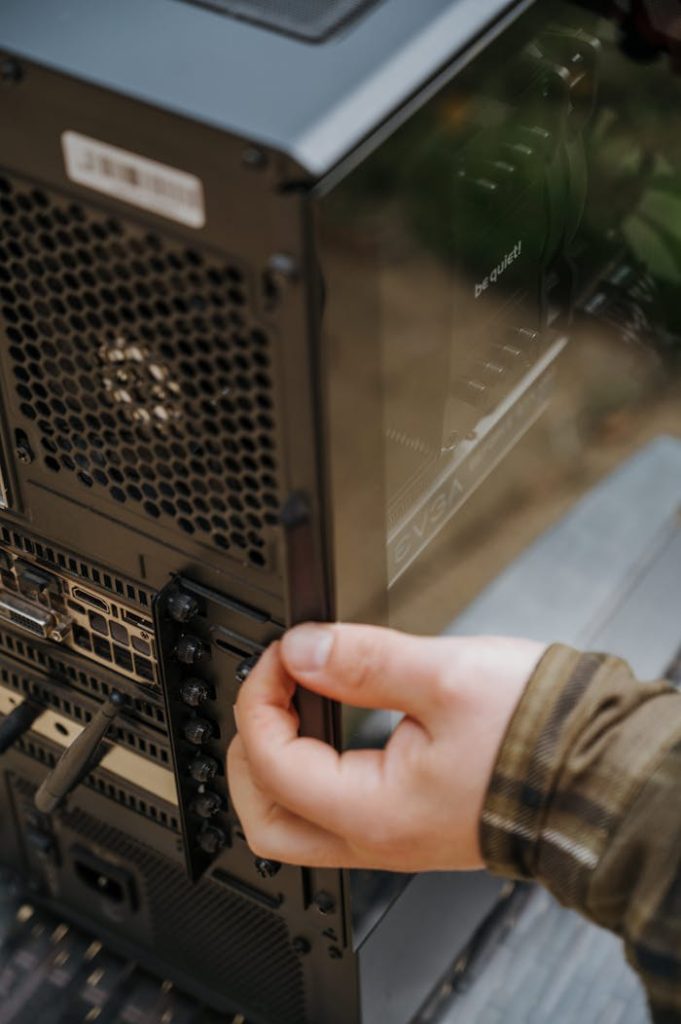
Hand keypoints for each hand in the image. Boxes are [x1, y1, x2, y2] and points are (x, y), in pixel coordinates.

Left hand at [228, 624, 545, 872]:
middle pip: (267, 819)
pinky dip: (314, 770)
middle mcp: (377, 839)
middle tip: (267, 693)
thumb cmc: (540, 737)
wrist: (599, 772)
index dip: (262, 695)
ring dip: (277, 764)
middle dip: (250, 750)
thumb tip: (303, 649)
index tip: (281, 653)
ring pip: (298, 823)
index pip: (273, 762)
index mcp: (374, 812)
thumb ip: (363, 660)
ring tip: (292, 705)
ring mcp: (394, 838)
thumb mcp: (444, 675)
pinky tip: (331, 724)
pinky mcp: (412, 823)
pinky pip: (337, 811)